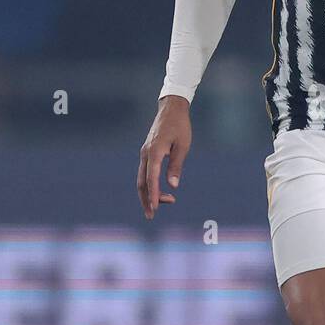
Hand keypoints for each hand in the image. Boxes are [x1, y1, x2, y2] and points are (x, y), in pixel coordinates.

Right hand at [137, 95, 192, 219]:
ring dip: (148, 193)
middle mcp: (146, 154)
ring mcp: (144, 153)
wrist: (171, 108)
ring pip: (141, 179)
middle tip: (152, 215)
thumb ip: (176, 166)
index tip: (155, 209)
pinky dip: (149, 184)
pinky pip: (144, 172)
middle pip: (141, 182)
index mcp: (154, 152)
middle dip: (146, 200)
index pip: (151, 178)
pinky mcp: (147, 153)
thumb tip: (173, 185)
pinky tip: (157, 191)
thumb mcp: (183, 146)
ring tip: (158, 206)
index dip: (153, 195)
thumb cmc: (180, 126)